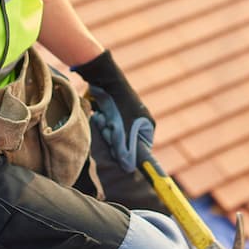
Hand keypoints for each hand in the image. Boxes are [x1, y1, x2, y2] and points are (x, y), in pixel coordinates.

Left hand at [73, 50, 154, 173]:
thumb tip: (128, 169)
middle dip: (113, 138)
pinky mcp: (116, 112)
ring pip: (115, 135)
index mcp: (147, 127)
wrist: (105, 79)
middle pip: (125, 143)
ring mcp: (128, 117)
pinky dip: (104, 122)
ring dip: (106, 130)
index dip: (126, 152)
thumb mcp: (121, 131)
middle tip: (109, 129)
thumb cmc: (117, 105)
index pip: (139, 151)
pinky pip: (109, 126)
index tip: (117, 148)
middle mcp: (139, 123)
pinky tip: (101, 114)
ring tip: (104, 118)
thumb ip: (124, 151)